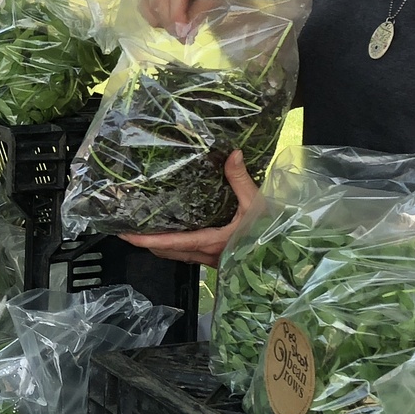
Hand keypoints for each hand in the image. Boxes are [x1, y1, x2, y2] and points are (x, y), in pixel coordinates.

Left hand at [121, 151, 263, 267]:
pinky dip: (176, 246)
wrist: (289, 255)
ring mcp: (213, 261)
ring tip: (145, 230)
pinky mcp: (218, 261)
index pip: (171, 243)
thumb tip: (232, 153)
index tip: (125, 235)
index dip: (146, 240)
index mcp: (212, 242)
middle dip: (146, 243)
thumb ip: (241, 179)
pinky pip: (189, 255)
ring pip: (177, 256)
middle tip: (128, 230)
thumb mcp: (257, 204)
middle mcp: (207, 255)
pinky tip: (175, 233)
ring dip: (160, 246)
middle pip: (167, 253)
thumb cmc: (273, 232)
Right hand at [139, 0, 245, 39]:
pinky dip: (153, 16)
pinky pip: (143, 0)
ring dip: (161, 19)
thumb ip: (198, 12)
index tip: (182, 32)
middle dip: (169, 18)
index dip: (177, 11)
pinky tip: (167, 24)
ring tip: (178, 31)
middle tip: (180, 36)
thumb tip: (180, 31)